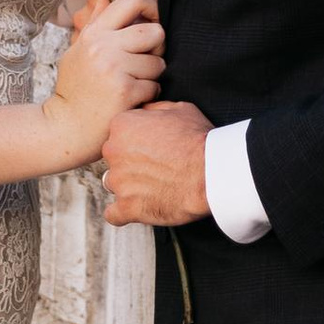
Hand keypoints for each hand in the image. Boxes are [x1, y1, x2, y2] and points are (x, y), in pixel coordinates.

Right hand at [48, 0, 165, 162]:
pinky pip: (155, 86)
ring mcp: (115, 69)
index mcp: (94, 34)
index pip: (131, 1)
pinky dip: (147, 95)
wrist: (65, 128)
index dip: (150, 7)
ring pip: (159, 63)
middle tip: (145, 61)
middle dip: (157, 48)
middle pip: (155, 31)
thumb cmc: (74, 90)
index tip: (151, 21)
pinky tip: (131, 100)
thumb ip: (95, 23)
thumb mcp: (77, 51)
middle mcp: (104, 47)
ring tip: (132, 84)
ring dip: (152, 76)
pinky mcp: (126, 92)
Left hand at [101, 98, 212, 227]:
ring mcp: (119, 181)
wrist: (211, 172)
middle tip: (155, 166)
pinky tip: (136, 207)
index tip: (150, 146)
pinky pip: (113, 214)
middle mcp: (114, 152)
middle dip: (130, 161)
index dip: (136, 139)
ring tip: (153, 186)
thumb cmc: (198, 140)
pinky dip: (123, 212)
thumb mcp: (178, 109)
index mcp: (122, 126)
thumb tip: (145, 110)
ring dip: (128, 185)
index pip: (118, 132)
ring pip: (113, 183)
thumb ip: (153, 109)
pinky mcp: (128, 207)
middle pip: (114, 157)